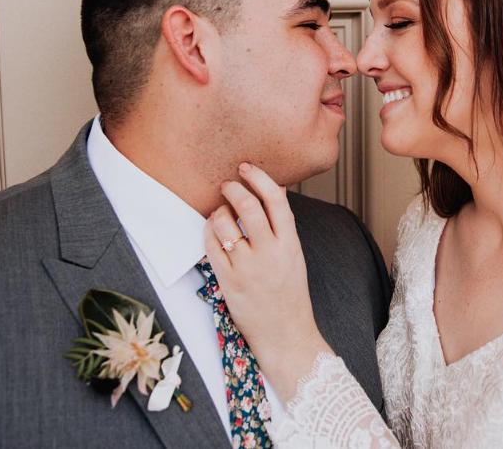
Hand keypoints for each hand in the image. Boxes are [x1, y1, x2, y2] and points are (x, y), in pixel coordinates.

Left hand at [204, 162, 332, 400]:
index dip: (260, 178)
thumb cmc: (289, 293)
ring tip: (220, 212)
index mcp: (290, 244)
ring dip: (219, 211)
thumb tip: (276, 190)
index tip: (247, 168)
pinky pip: (211, 246)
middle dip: (234, 189)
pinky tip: (212, 230)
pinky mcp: (228, 281)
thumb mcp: (294, 255)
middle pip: (249, 207)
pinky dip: (209, 232)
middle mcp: (270, 253)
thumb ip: (283, 226)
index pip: (277, 200)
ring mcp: (247, 267)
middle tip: (228, 184)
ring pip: (225, 224)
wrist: (285, 333)